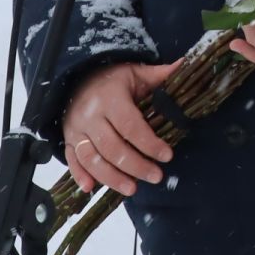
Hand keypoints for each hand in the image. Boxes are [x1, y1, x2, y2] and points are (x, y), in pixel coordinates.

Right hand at [60, 60, 179, 195]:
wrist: (78, 78)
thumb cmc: (113, 79)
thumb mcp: (136, 73)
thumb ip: (159, 75)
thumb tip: (186, 65)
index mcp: (110, 98)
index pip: (131, 126)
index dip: (149, 143)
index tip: (167, 156)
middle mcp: (91, 115)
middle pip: (112, 147)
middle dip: (136, 166)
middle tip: (156, 177)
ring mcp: (77, 130)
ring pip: (92, 158)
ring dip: (111, 177)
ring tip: (132, 189)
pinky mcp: (68, 140)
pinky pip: (72, 160)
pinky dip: (80, 175)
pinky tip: (91, 188)